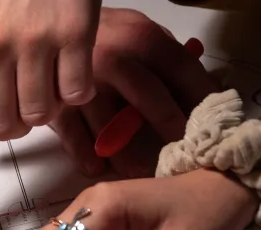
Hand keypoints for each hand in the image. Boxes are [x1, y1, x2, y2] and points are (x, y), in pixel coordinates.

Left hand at [0, 0, 100, 189]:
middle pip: (1, 126)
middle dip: (15, 124)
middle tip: (23, 100)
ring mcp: (34, 39)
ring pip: (40, 115)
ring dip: (47, 106)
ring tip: (46, 74)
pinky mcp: (75, 34)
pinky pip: (76, 94)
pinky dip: (76, 87)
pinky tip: (70, 60)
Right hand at [50, 8, 217, 177]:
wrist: (46, 26)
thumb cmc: (101, 36)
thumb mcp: (136, 31)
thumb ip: (164, 56)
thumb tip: (200, 85)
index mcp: (140, 37)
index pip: (181, 69)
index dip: (201, 98)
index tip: (213, 123)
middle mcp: (113, 59)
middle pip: (149, 99)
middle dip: (169, 127)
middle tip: (181, 153)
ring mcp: (82, 83)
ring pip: (108, 126)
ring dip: (125, 154)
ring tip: (137, 171)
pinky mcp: (56, 103)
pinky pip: (73, 136)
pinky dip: (85, 155)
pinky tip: (97, 167)